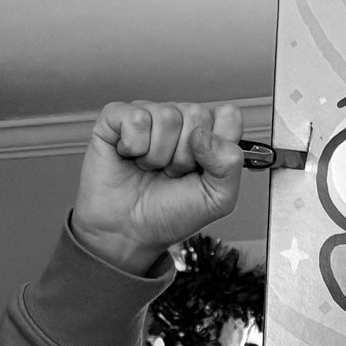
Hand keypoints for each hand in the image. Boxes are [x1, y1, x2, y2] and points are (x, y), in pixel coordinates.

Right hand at [72, 101, 244, 273]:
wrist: (129, 231)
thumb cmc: (171, 213)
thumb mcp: (217, 199)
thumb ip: (229, 165)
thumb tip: (204, 135)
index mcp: (208, 136)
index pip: (228, 115)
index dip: (218, 144)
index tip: (204, 168)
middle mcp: (180, 120)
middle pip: (197, 114)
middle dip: (185, 155)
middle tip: (173, 172)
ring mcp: (149, 115)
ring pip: (167, 117)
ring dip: (158, 155)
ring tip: (152, 168)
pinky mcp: (117, 117)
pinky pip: (135, 118)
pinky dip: (134, 146)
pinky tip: (130, 157)